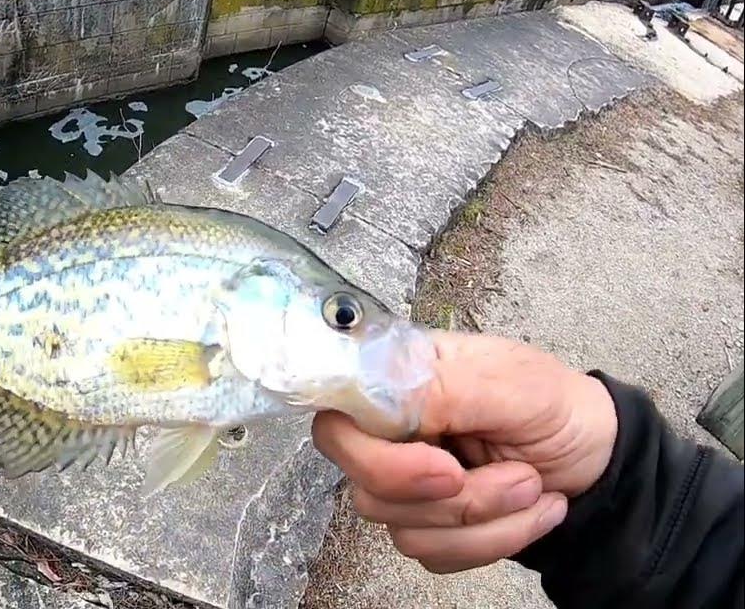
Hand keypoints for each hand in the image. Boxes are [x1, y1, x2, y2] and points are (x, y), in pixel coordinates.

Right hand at [311, 331, 617, 573]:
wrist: (599, 456)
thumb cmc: (554, 405)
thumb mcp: (512, 382)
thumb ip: (445, 387)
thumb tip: (386, 395)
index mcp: (397, 384)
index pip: (335, 421)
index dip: (372, 455)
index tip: (445, 465)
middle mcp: (390, 434)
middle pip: (365, 487)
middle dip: (450, 498)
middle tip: (513, 476)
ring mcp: (406, 483)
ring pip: (404, 530)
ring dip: (486, 519)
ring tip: (532, 486)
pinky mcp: (429, 525)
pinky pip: (435, 554)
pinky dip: (495, 540)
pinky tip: (528, 510)